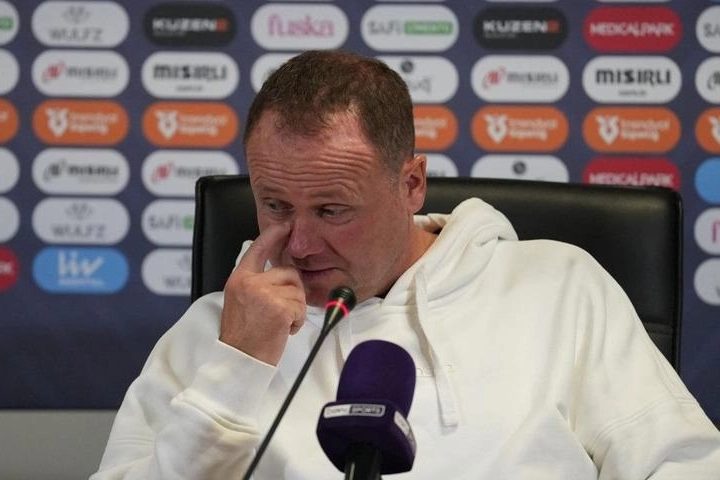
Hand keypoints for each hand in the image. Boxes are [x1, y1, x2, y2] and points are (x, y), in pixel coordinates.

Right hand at [219, 223, 305, 364]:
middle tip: (281, 313)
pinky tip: (282, 331)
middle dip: (293, 292)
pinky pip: (300, 308)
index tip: (285, 225)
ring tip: (278, 324)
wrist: (239, 361)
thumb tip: (283, 270)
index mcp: (239, 279)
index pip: (258, 249)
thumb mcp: (241, 303)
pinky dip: (296, 322)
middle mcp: (250, 282)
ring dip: (294, 309)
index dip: (273, 235)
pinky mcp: (280, 308)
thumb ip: (257, 284)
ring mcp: (264, 294)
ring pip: (298, 291)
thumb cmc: (243, 338)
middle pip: (289, 272)